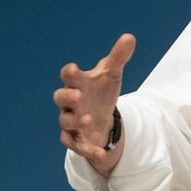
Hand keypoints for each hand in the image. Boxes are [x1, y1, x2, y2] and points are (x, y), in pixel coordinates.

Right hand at [54, 34, 134, 173]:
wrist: (101, 116)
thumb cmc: (101, 91)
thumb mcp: (111, 74)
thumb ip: (118, 57)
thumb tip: (130, 37)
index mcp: (77, 83)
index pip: (69, 76)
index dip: (70, 73)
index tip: (73, 69)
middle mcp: (70, 103)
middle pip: (61, 98)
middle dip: (67, 97)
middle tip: (77, 95)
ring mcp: (71, 121)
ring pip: (66, 123)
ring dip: (76, 122)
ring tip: (89, 119)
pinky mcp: (76, 139)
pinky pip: (78, 146)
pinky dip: (88, 150)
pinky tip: (101, 153)